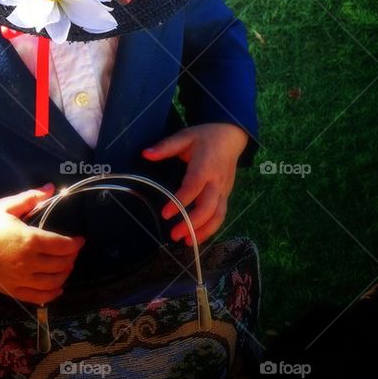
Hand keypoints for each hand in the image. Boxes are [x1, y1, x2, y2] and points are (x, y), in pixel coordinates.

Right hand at [0, 183, 84, 303]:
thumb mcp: (7, 206)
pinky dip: (51, 294)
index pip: (61, 245)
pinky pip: (37, 297)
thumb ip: (31, 198)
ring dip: (64, 274)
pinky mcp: (12, 290)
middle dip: (71, 257)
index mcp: (28, 240)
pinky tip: (57, 288)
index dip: (75, 243)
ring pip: (52, 282)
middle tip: (72, 251)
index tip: (80, 239)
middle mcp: (27, 262)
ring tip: (66, 266)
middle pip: (60, 264)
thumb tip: (51, 188)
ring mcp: (20, 278)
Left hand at [141, 123, 247, 245]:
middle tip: (174, 235)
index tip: (165, 213)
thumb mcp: (185, 136)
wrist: (232, 136)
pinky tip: (197, 237)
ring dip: (204, 231)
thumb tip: (145, 153)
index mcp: (205, 165)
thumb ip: (166, 146)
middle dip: (192, 223)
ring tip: (187, 242)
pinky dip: (211, 228)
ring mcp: (224, 189)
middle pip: (209, 206)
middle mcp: (217, 180)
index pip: (193, 187)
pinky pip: (221, 214)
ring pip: (218, 215)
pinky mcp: (226, 195)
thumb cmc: (206, 136)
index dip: (180, 202)